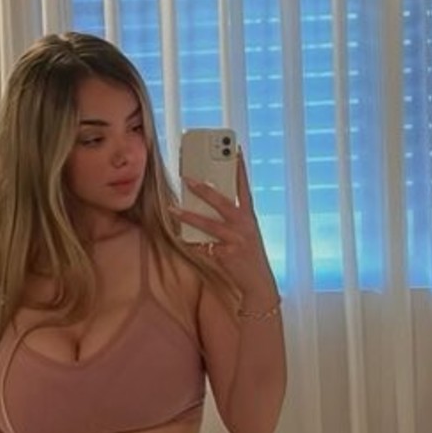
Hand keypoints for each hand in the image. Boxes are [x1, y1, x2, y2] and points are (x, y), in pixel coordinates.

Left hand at [181, 148, 276, 301]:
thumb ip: (230, 218)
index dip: (240, 168)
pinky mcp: (228, 254)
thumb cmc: (249, 255)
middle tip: (187, 178)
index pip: (244, 187)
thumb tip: (205, 205)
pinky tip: (179, 237)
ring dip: (189, 216)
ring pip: (209, 224)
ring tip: (173, 208)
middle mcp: (244, 225)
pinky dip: (191, 242)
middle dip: (204, 190)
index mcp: (249, 216)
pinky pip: (204, 246)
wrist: (258, 282)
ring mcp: (237, 240)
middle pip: (223, 202)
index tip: (234, 150)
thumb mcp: (245, 232)